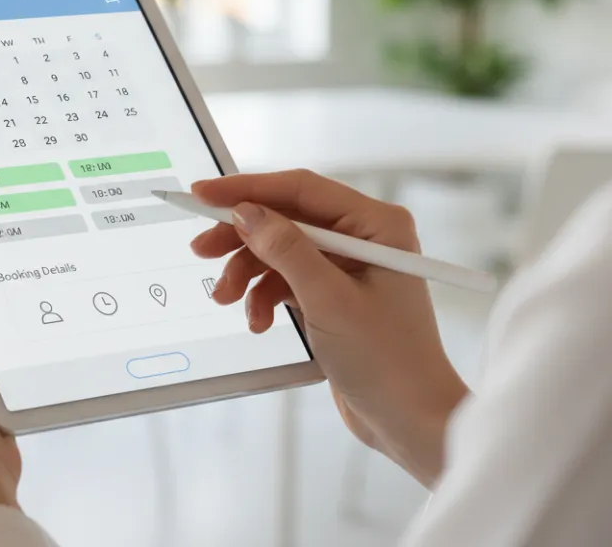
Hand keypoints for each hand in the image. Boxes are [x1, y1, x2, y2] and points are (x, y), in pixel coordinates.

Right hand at [190, 171, 468, 486]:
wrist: (410, 421)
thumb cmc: (388, 361)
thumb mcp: (328, 300)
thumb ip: (285, 250)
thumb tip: (246, 212)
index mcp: (376, 224)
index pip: (300, 189)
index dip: (246, 189)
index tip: (202, 194)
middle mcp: (364, 237)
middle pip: (284, 219)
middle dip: (241, 238)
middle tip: (201, 251)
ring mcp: (348, 266)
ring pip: (279, 251)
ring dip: (248, 274)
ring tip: (226, 299)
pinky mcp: (335, 294)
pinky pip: (286, 280)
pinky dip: (264, 297)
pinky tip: (258, 321)